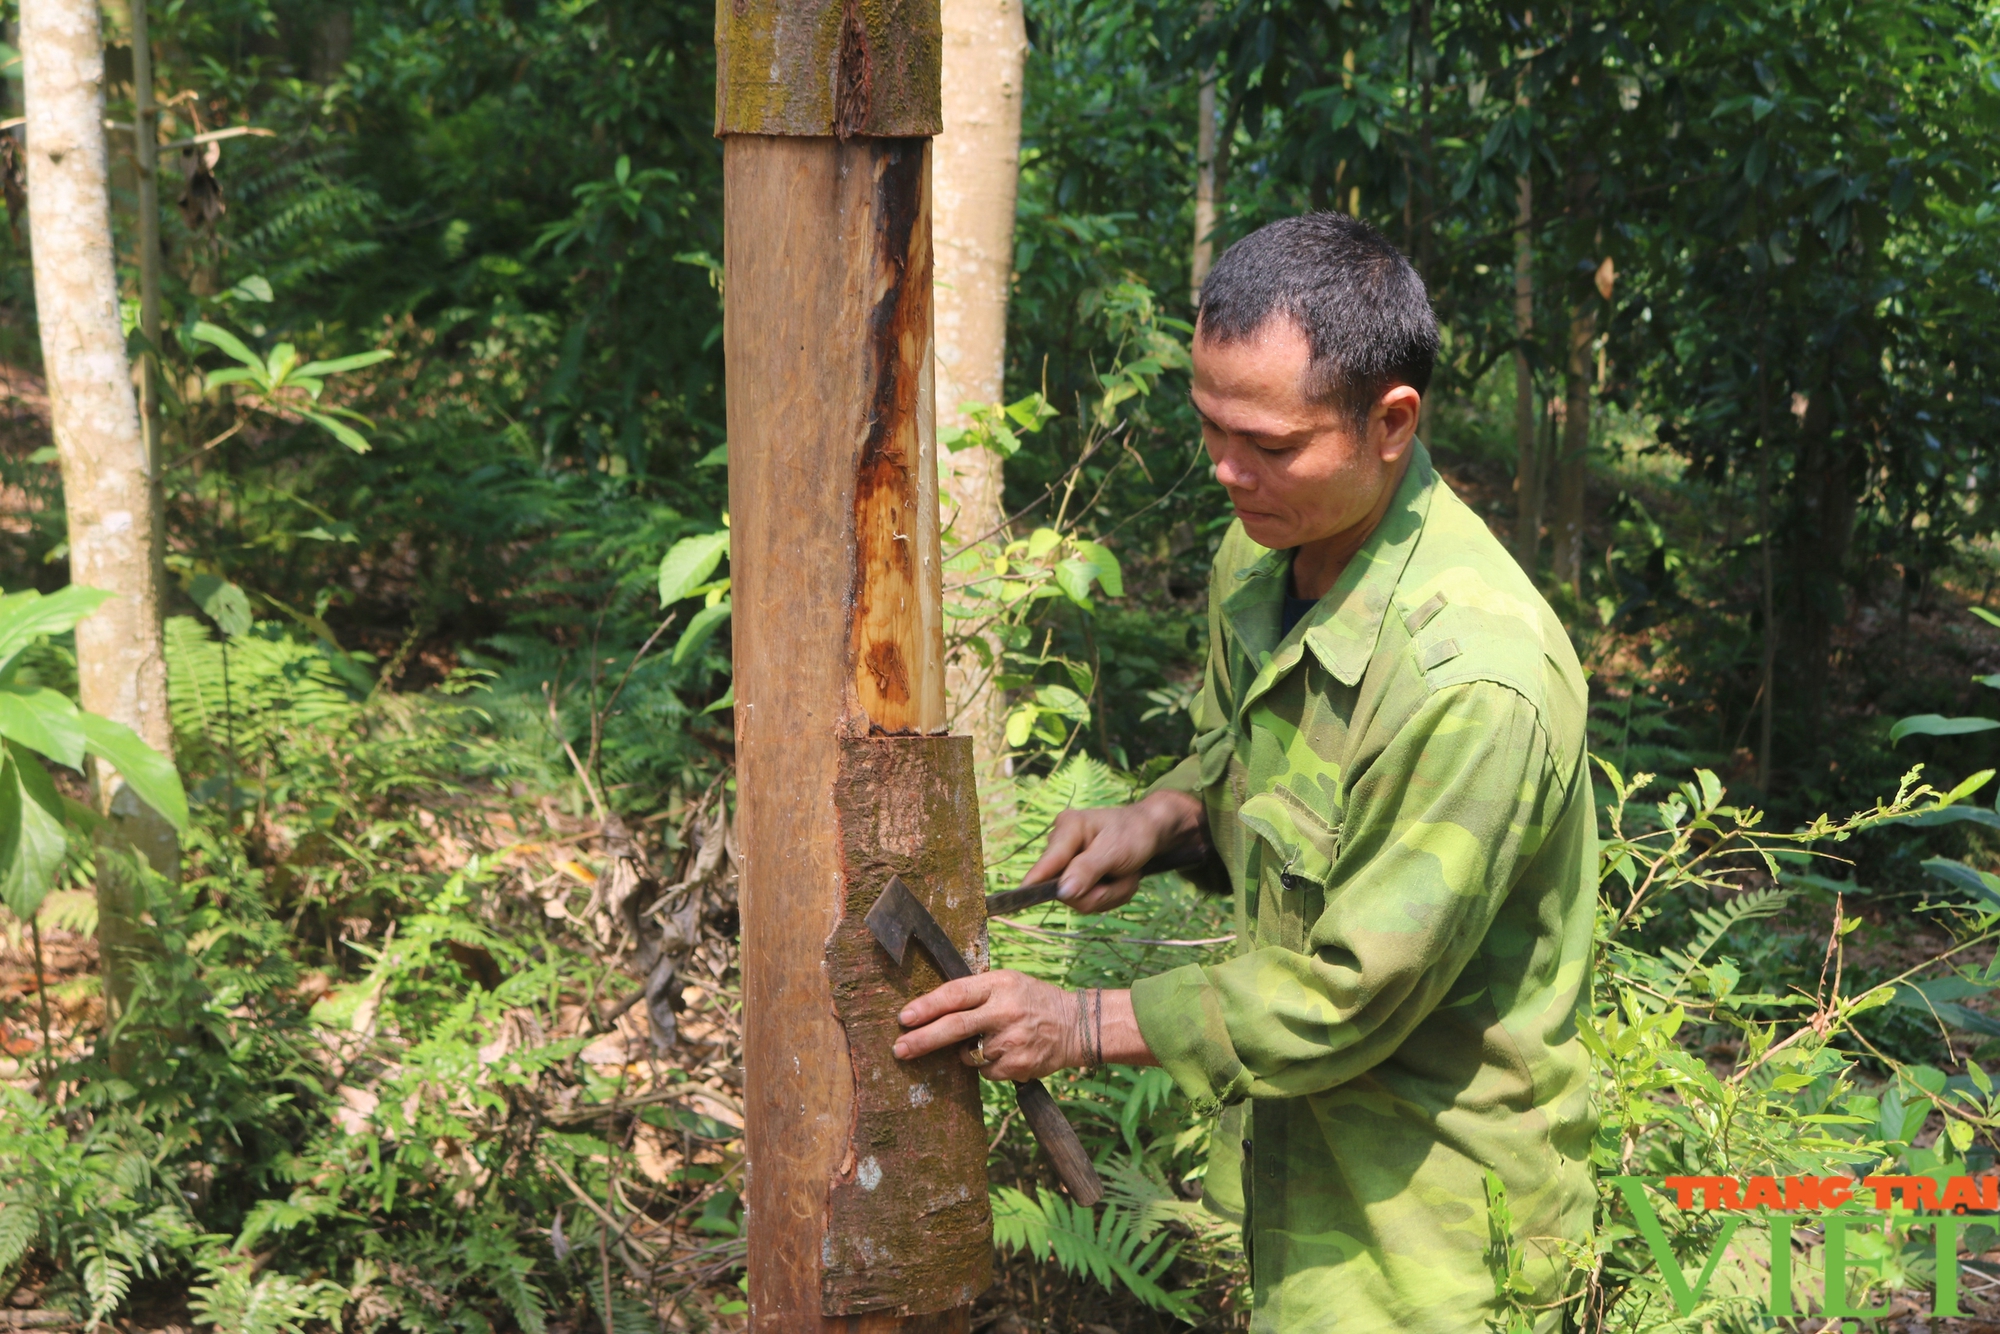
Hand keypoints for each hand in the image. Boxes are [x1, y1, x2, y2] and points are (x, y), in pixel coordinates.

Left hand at [892, 970, 1080, 1080]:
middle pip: (955, 1027)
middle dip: (922, 1040)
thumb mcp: (1007, 983)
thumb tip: (928, 1011)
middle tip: (899, 1049)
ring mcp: (1012, 1040)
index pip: (956, 994)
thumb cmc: (1031, 1001)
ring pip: (968, 1055)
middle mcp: (1005, 1011)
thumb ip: (975, 993)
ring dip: (966, 1052)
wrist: (1075, 1025)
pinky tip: (1006, 1052)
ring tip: (990, 1040)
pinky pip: (985, 1071)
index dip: (927, 1006)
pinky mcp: (1018, 1065)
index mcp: (999, 984)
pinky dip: (986, 1065)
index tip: (904, 1018)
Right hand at [1021, 790, 1204, 914]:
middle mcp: (1061, 845)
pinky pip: (1087, 900)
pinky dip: (1109, 895)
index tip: (1017, 902)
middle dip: (1098, 892)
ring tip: (1124, 874)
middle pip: (1065, 889)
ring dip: (1108, 894)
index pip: (1047, 863)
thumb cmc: (1133, 834)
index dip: (1034, 884)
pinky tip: (1118, 879)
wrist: (1150, 832)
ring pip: (1079, 899)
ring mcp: (1067, 863)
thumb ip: (1087, 870)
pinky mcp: (1076, 876)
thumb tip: (1061, 892)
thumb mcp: (1115, 851)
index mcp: (1067, 828)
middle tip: (1123, 878)